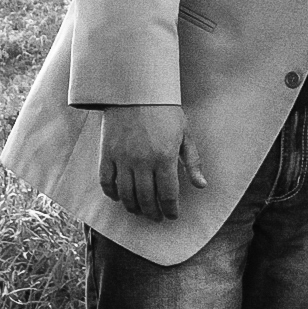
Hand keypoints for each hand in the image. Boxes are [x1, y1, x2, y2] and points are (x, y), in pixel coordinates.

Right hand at [98, 103, 205, 221]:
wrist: (135, 90)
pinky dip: (112, 194)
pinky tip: (119, 197)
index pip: (168, 194)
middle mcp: (143, 162)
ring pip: (126, 194)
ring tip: (139, 211)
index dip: (170, 209)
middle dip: (152, 212)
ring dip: (133, 207)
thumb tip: (201, 185)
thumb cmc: (165, 110)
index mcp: (165, 157)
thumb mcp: (185, 134)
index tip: (172, 216)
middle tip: (156, 217)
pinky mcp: (106, 154)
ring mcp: (122, 159)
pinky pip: (106, 182)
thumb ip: (193, 162)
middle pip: (146, 198)